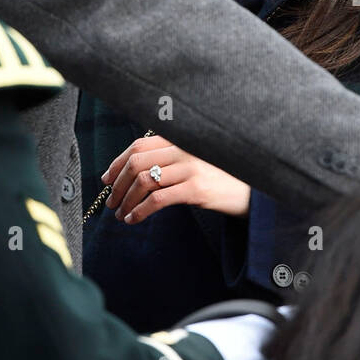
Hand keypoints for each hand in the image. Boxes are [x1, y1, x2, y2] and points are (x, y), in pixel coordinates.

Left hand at [102, 134, 250, 223]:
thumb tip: (133, 172)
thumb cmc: (221, 178)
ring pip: (143, 181)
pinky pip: (157, 199)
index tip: (106, 178)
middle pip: (137, 162)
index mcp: (181, 140)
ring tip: (121, 214)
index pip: (139, 145)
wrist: (252, 190)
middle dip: (117, 184)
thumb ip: (170, 159)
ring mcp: (190, 168)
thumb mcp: (195, 161)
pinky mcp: (196, 188)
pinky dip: (140, 211)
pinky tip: (134, 219)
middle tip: (111, 201)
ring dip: (126, 200)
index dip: (118, 162)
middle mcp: (183, 149)